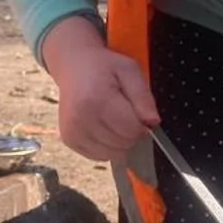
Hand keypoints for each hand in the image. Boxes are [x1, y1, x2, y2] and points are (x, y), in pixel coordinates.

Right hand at [39, 14, 158, 162]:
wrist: (74, 66)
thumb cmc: (103, 67)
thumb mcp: (130, 71)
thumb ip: (143, 97)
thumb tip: (153, 122)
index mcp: (97, 100)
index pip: (131, 130)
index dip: (142, 125)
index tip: (139, 114)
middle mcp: (81, 119)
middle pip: (122, 144)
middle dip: (130, 133)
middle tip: (125, 115)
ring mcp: (73, 132)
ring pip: (111, 154)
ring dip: (119, 142)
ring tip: (113, 121)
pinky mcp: (69, 140)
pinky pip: (98, 156)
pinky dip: (106, 147)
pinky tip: (103, 129)